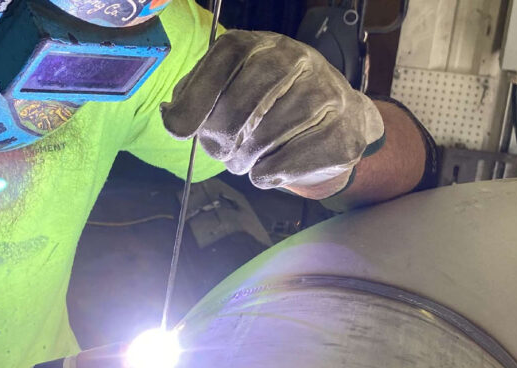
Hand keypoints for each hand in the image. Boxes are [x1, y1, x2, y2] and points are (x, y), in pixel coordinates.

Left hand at [162, 30, 384, 198]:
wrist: (337, 118)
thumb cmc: (270, 104)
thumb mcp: (230, 88)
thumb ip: (196, 97)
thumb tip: (173, 117)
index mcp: (263, 45)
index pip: (226, 59)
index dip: (198, 98)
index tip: (181, 131)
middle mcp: (299, 59)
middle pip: (245, 103)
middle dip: (222, 137)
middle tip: (220, 152)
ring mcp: (327, 94)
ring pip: (267, 136)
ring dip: (245, 158)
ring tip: (244, 159)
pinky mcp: (343, 133)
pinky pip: (290, 163)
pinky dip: (268, 174)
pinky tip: (267, 168)